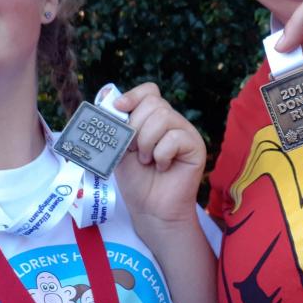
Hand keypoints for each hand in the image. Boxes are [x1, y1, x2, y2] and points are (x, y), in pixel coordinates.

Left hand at [111, 83, 204, 230]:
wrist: (150, 210)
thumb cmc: (136, 180)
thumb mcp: (119, 147)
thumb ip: (116, 123)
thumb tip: (106, 93)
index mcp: (153, 118)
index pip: (149, 91)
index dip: (133, 96)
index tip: (118, 109)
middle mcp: (172, 121)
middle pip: (154, 102)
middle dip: (135, 127)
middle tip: (133, 150)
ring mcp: (185, 132)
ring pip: (163, 117)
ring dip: (146, 142)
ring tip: (146, 160)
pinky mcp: (196, 146)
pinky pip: (175, 137)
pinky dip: (161, 154)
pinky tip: (162, 167)